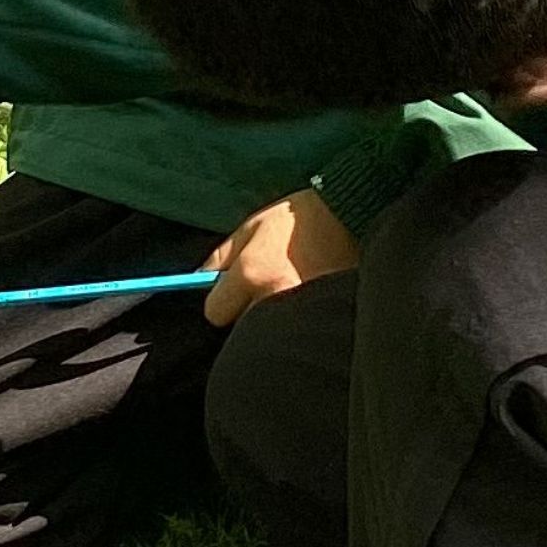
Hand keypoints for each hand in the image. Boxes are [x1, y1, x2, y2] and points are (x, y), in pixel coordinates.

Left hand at [205, 187, 359, 326]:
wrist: (350, 216)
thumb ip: (221, 256)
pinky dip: (297, 321)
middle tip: (264, 289)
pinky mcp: (323, 315)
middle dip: (247, 311)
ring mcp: (302, 310)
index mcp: (253, 272)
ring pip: (269, 331)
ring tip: (288, 291)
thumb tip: (196, 277)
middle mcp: (275, 295)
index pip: (215, 312)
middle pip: (242, 327)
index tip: (232, 290)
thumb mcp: (253, 226)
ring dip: (271, 318)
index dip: (221, 301)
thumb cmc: (298, 219)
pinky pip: (296, 329)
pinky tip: (307, 300)